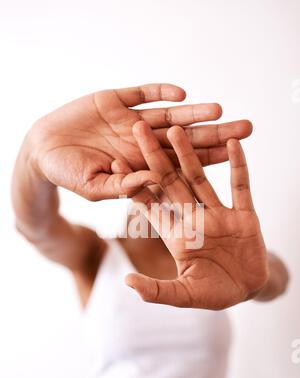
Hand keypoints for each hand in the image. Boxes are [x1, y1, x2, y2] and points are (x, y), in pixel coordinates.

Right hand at [27, 83, 251, 199]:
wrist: (43, 149)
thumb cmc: (69, 174)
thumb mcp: (94, 186)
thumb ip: (122, 186)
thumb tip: (152, 181)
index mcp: (142, 165)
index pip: (181, 164)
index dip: (206, 160)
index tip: (233, 158)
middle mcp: (143, 142)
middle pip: (185, 138)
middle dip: (214, 134)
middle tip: (246, 128)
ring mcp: (131, 120)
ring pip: (169, 116)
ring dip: (193, 114)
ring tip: (219, 111)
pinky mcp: (117, 100)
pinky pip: (143, 94)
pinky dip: (159, 93)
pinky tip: (180, 94)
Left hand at [125, 121, 268, 309]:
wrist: (248, 291)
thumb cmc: (214, 294)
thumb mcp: (184, 295)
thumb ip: (157, 290)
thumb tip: (127, 282)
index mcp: (176, 235)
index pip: (149, 204)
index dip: (133, 184)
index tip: (114, 162)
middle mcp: (194, 219)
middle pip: (170, 182)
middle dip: (154, 157)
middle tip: (138, 129)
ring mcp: (219, 215)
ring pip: (200, 178)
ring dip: (188, 155)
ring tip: (176, 128)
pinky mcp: (244, 216)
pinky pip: (240, 187)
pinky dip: (237, 166)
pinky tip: (231, 144)